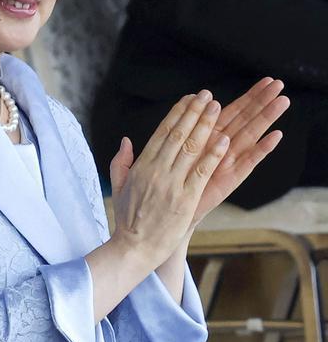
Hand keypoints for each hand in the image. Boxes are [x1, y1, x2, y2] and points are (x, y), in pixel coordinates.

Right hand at [109, 91, 228, 268]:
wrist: (135, 246)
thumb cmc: (128, 217)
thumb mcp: (118, 185)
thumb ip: (121, 161)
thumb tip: (127, 140)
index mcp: (141, 165)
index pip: (162, 133)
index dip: (177, 113)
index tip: (188, 99)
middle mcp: (156, 171)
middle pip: (178, 135)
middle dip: (194, 113)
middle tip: (207, 96)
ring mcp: (171, 184)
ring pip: (190, 148)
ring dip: (205, 126)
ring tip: (217, 108)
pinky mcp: (185, 199)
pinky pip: (201, 172)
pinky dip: (212, 155)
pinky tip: (223, 139)